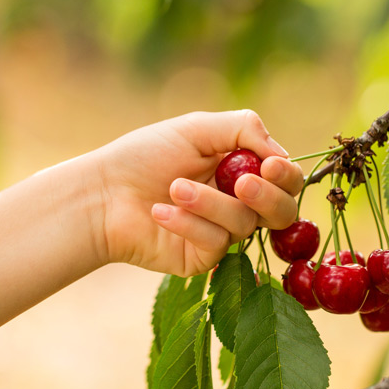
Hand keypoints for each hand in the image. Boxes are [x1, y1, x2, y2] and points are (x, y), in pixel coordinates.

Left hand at [94, 110, 302, 275]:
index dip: (286, 175)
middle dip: (266, 197)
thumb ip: (245, 130)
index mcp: (242, 171)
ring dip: (209, 203)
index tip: (269, 166)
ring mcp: (222, 234)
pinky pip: (215, 244)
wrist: (102, 193)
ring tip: (174, 188)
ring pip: (244, 224)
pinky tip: (160, 212)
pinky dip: (188, 223)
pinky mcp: (203, 259)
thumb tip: (282, 156)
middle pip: (283, 212)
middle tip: (239, 183)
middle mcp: (238, 204)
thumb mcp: (197, 128)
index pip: (286, 180)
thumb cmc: (145, 156)